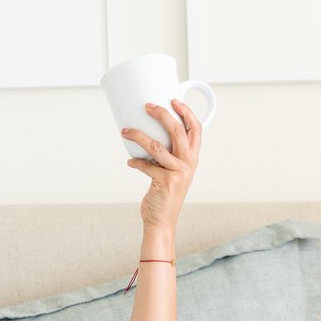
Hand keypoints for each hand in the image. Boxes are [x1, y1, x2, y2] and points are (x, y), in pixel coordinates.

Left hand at [124, 100, 201, 234]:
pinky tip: (130, 162)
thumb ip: (167, 155)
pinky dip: (135, 162)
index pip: (195, 129)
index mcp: (192, 158)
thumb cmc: (164, 194)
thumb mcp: (173, 172)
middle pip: (177, 130)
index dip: (186, 112)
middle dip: (162, 114)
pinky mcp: (165, 182)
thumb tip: (147, 136)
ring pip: (156, 146)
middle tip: (147, 106)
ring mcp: (178, 173)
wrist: (162, 220)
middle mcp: (188, 164)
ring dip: (138, 136)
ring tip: (125, 131)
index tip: (174, 100)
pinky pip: (146, 165)